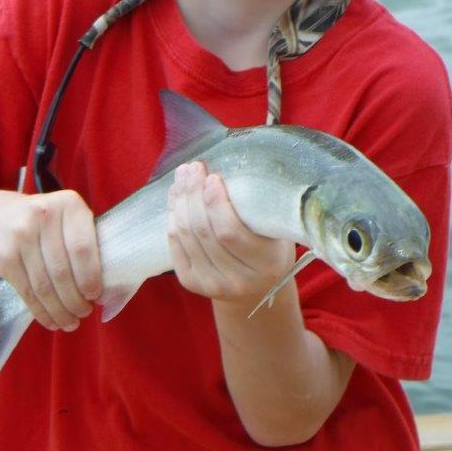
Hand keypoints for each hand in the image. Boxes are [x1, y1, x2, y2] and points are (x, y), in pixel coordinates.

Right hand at [0, 190, 101, 330]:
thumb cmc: (50, 222)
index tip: (96, 296)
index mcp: (69, 204)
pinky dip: (41, 311)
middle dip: (76, 299)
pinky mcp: (4, 255)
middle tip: (85, 313)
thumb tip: (109, 288)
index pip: (82, 248)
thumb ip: (88, 241)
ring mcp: (20, 234)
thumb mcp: (70, 218)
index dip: (91, 277)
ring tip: (71, 322)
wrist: (0, 216)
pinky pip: (26, 291)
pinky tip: (52, 320)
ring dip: (60, 310)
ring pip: (44, 285)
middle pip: (62, 270)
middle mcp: (43, 214)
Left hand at [167, 162, 295, 305]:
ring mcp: (211, 284)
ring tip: (183, 175)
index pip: (229, 232)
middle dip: (194, 194)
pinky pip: (175, 243)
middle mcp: (237, 280)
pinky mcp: (191, 282)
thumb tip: (241, 162)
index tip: (212, 176)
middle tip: (193, 167)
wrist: (256, 288)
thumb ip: (263, 207)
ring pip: (185, 235)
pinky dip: (173, 216)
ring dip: (180, 200)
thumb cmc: (271, 247)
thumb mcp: (279, 230)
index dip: (216, 202)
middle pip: (203, 231)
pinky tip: (176, 196)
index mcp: (265, 264)